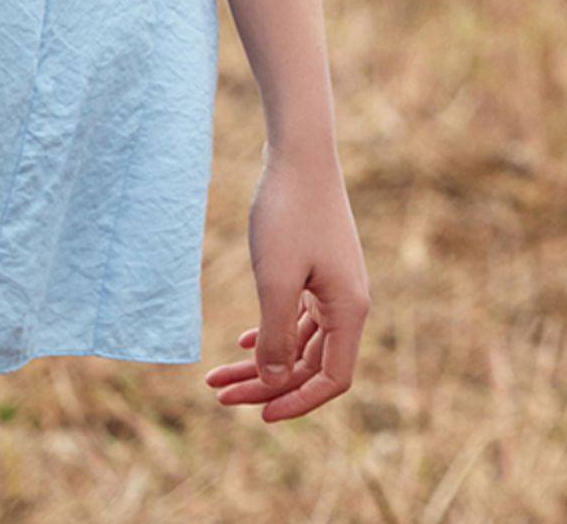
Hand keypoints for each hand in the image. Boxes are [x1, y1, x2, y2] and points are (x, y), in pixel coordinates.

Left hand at [204, 145, 370, 422]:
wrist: (299, 151)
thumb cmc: (287, 211)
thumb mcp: (276, 278)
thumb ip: (276, 334)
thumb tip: (273, 381)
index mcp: (349, 310)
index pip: (332, 380)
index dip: (296, 402)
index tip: (258, 414)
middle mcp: (349, 303)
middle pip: (310, 365)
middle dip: (264, 384)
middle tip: (218, 395)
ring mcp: (335, 286)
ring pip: (300, 342)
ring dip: (262, 361)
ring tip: (217, 376)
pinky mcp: (319, 268)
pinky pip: (300, 317)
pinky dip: (272, 332)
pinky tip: (244, 340)